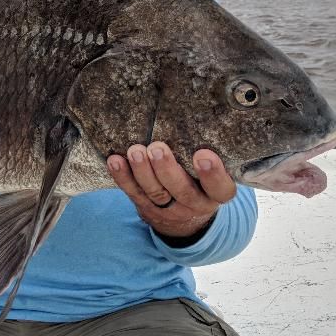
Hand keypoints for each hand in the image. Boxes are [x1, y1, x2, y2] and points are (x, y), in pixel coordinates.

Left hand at [107, 142, 236, 240]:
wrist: (184, 219)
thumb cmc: (201, 182)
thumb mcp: (213, 175)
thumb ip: (208, 155)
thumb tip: (197, 116)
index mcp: (216, 195)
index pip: (220, 188)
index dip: (213, 174)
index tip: (202, 155)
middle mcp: (194, 204)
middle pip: (182, 191)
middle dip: (167, 170)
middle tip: (157, 148)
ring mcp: (169, 209)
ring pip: (155, 193)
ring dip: (143, 171)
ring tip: (136, 151)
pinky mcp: (146, 207)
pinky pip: (133, 193)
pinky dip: (123, 177)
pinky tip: (115, 161)